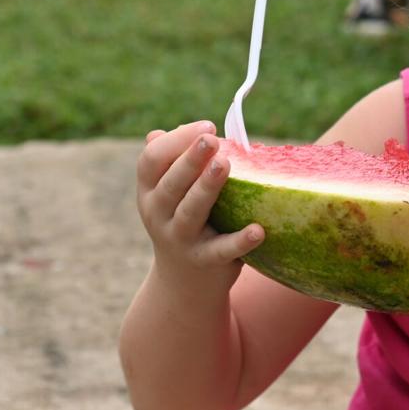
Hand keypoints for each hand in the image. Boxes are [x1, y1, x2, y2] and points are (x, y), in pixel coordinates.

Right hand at [135, 121, 263, 292]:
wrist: (184, 284)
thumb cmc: (184, 222)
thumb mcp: (169, 195)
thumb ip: (169, 164)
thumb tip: (159, 132)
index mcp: (150, 191)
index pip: (151, 160)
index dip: (176, 140)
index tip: (208, 125)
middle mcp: (158, 214)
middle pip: (171, 184)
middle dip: (189, 160)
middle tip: (211, 139)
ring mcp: (180, 239)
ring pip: (191, 211)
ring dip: (206, 188)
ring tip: (224, 164)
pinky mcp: (205, 261)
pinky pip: (223, 249)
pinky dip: (240, 241)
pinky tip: (258, 230)